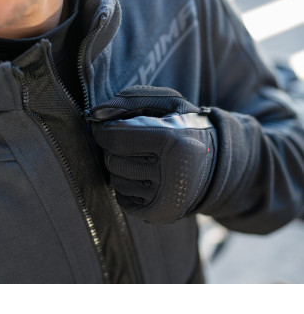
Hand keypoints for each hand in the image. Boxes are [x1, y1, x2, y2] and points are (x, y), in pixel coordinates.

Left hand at [90, 86, 216, 222]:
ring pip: (115, 180)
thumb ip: (131, 99)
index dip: (104, 130)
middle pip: (112, 160)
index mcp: (173, 141)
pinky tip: (145, 176)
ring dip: (120, 167)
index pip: (115, 138)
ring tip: (141, 159)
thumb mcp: (168, 103)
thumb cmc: (185, 126)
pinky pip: (122, 198)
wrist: (217, 164)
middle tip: (131, 143)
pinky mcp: (159, 214)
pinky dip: (127, 186)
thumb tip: (95, 113)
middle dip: (114, 149)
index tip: (108, 126)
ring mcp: (165, 198)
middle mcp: (171, 173)